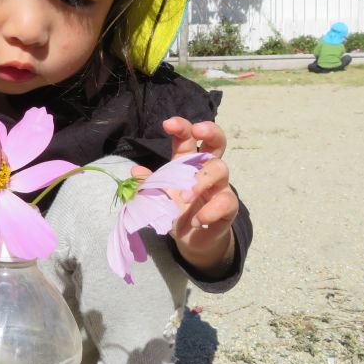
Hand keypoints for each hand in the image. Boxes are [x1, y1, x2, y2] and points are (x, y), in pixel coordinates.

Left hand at [131, 117, 237, 270]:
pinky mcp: (228, 207)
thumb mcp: (156, 196)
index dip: (181, 127)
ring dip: (201, 181)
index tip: (167, 124)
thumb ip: (146, 183)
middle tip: (198, 131)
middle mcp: (206, 169)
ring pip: (220, 169)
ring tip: (184, 198)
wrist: (190, 238)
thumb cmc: (174, 210)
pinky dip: (209, 212)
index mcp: (187, 162)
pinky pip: (225, 202)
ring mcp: (219, 186)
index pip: (187, 137)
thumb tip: (135, 170)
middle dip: (210, 131)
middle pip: (217, 141)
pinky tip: (196, 221)